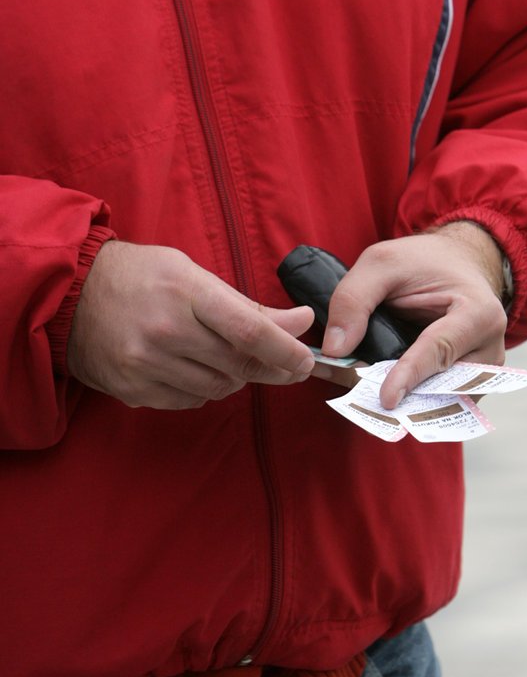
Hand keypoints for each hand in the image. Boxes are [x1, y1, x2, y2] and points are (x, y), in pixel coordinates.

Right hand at [67, 241, 315, 408]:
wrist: (70, 295)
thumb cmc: (141, 277)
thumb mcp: (193, 275)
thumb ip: (248, 305)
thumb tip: (302, 322)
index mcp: (185, 291)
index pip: (249, 330)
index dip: (285, 351)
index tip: (307, 362)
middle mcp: (166, 331)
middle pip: (238, 365)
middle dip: (270, 368)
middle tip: (285, 365)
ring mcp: (147, 364)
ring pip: (218, 388)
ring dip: (233, 378)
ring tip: (221, 356)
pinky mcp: (134, 390)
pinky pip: (190, 401)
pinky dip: (202, 389)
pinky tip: (191, 367)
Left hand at [320, 223, 507, 407]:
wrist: (456, 267)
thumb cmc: (424, 262)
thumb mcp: (382, 263)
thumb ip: (354, 299)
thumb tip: (335, 350)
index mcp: (478, 313)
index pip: (441, 350)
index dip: (411, 375)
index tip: (386, 398)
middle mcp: (489, 349)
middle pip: (444, 387)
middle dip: (405, 399)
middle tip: (360, 402)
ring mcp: (481, 374)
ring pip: (440, 403)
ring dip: (404, 406)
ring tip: (362, 401)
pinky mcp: (467, 387)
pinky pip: (437, 404)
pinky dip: (408, 404)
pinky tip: (376, 397)